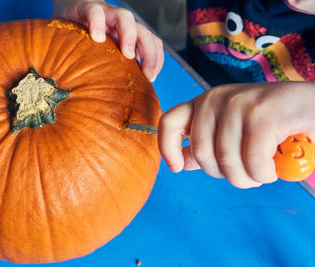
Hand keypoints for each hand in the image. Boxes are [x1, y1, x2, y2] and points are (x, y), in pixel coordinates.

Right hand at [52, 0, 163, 81]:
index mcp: (129, 35)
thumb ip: (115, 67)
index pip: (152, 42)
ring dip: (129, 36)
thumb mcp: (105, 53)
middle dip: (149, 54)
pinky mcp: (87, 8)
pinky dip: (98, 23)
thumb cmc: (87, 38)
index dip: (156, 59)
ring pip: (125, 18)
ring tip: (126, 54)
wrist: (69, 9)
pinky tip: (97, 37)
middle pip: (144, 33)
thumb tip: (124, 96)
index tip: (152, 78)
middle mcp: (121, 24)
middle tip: (147, 74)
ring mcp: (107, 14)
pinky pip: (95, 12)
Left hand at [158, 81, 314, 187]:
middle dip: (225, 174)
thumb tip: (181, 161)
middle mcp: (216, 99)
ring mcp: (239, 104)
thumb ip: (207, 143)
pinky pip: (252, 162)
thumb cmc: (272, 122)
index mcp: (205, 103)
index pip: (170, 122)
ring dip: (248, 178)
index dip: (167, 148)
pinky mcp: (262, 114)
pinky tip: (273, 169)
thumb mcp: (232, 130)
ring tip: (262, 171)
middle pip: (202, 154)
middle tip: (246, 172)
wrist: (313, 106)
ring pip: (227, 162)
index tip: (176, 168)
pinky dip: (264, 174)